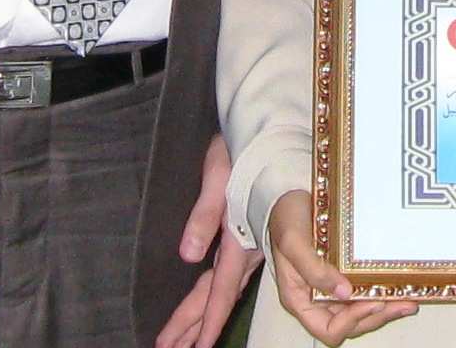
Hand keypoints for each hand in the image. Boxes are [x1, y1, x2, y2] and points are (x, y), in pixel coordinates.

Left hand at [156, 134, 264, 347]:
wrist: (268, 130)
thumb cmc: (242, 148)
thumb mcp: (217, 175)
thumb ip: (204, 215)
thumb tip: (188, 255)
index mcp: (237, 236)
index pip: (219, 289)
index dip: (207, 321)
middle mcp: (247, 247)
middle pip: (217, 296)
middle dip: (195, 327)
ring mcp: (251, 243)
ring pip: (224, 289)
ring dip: (204, 316)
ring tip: (187, 342)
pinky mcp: (250, 234)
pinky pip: (232, 275)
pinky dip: (218, 296)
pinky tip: (216, 303)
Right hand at [266, 190, 416, 344]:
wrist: (290, 197)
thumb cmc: (286, 218)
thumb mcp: (293, 242)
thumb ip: (313, 269)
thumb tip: (343, 292)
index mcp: (300, 299)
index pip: (328, 329)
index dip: (352, 322)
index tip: (372, 303)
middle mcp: (318, 299)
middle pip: (350, 324)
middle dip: (377, 317)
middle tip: (403, 303)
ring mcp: (333, 287)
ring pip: (361, 311)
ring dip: (386, 309)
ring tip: (410, 300)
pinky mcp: (345, 273)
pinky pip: (364, 291)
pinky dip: (383, 293)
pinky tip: (401, 286)